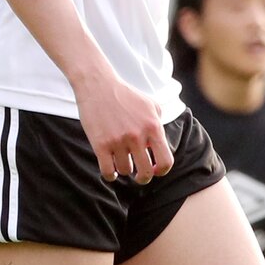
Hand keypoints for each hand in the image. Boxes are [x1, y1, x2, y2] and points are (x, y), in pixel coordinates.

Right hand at [74, 68, 173, 184]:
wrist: (98, 85)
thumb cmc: (125, 95)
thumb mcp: (151, 104)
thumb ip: (159, 124)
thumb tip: (159, 145)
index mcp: (153, 127)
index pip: (166, 161)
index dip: (162, 171)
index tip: (155, 170)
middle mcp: (137, 136)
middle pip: (146, 171)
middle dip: (143, 178)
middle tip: (139, 176)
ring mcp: (118, 141)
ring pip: (125, 171)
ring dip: (124, 170)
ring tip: (122, 162)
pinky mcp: (100, 144)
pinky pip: (108, 172)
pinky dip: (111, 176)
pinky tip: (111, 171)